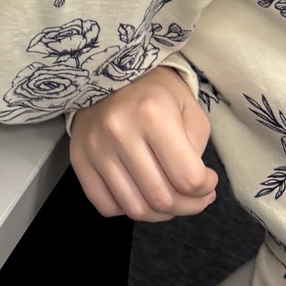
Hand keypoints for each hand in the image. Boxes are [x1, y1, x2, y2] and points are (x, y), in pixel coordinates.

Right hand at [68, 66, 217, 222]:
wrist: (111, 73)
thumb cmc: (158, 94)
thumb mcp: (191, 112)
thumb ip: (197, 152)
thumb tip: (195, 191)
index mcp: (153, 114)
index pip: (188, 179)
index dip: (206, 188)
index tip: (207, 180)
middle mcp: (119, 130)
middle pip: (161, 199)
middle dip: (187, 205)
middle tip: (193, 196)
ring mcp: (95, 147)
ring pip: (135, 209)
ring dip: (159, 213)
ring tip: (168, 196)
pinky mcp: (79, 158)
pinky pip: (106, 206)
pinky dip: (127, 208)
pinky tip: (139, 192)